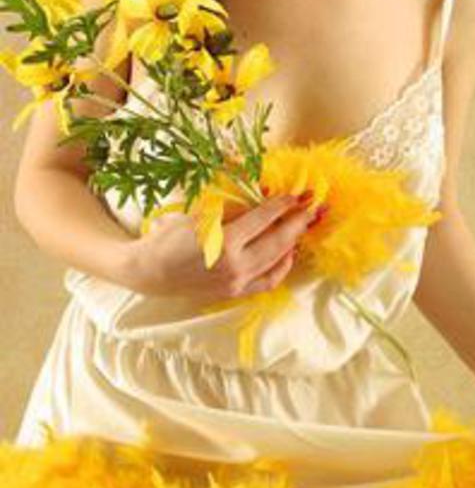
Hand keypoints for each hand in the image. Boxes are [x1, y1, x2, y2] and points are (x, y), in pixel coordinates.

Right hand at [128, 192, 321, 300]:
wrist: (150, 271)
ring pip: (277, 262)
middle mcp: (236, 266)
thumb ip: (235, 210)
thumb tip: (264, 199)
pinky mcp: (235, 293)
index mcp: (225, 242)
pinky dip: (281, 266)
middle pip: (278, 241)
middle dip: (297, 223)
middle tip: (311, 208)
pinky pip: (268, 280)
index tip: (296, 194)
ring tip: (300, 226)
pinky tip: (286, 252)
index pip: (264, 219)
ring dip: (292, 242)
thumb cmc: (170, 237)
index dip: (283, 204)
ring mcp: (237, 283)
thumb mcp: (202, 216)